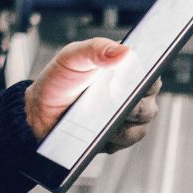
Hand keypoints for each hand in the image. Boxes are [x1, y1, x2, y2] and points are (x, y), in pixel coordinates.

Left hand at [24, 37, 158, 153]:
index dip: (149, 78)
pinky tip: (97, 131)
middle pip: (148, 105)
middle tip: (116, 99)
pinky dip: (111, 137)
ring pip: (139, 127)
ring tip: (102, 117)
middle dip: (135, 104)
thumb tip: (124, 51)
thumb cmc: (61, 79)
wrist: (40, 109)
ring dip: (121, 123)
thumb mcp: (73, 56)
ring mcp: (127, 121)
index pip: (152, 74)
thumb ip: (96, 49)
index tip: (139, 80)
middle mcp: (133, 97)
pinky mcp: (116, 140)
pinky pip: (122, 142)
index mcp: (127, 72)